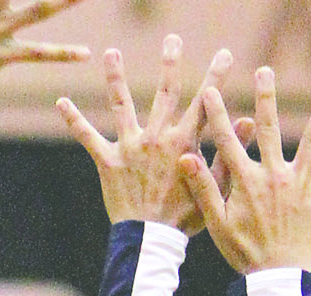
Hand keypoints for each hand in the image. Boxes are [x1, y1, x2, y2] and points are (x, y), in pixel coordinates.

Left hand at [58, 37, 237, 232]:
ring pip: (122, 105)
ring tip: (111, 53)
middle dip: (171, 63)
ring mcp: (130, 148)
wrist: (152, 241)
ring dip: (116, 77)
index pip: (204, 104)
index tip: (224, 54)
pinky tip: (61, 102)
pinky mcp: (108, 161)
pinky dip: (74, 120)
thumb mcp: (216, 190)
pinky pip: (88, 137)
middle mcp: (156, 138)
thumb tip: (248, 120)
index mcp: (184, 144)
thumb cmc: (186, 220)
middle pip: (164, 93)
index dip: (216, 77)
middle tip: (173, 39)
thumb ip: (228, 153)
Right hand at [180, 74, 310, 273]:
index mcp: (246, 180)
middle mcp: (274, 176)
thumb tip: (184, 156)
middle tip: (265, 70)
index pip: (228, 140)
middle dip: (266, 97)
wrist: (278, 279)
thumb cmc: (245, 253)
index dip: (217, 114)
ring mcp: (300, 186)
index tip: (211, 90)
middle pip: (269, 129)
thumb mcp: (216, 223)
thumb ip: (203, 187)